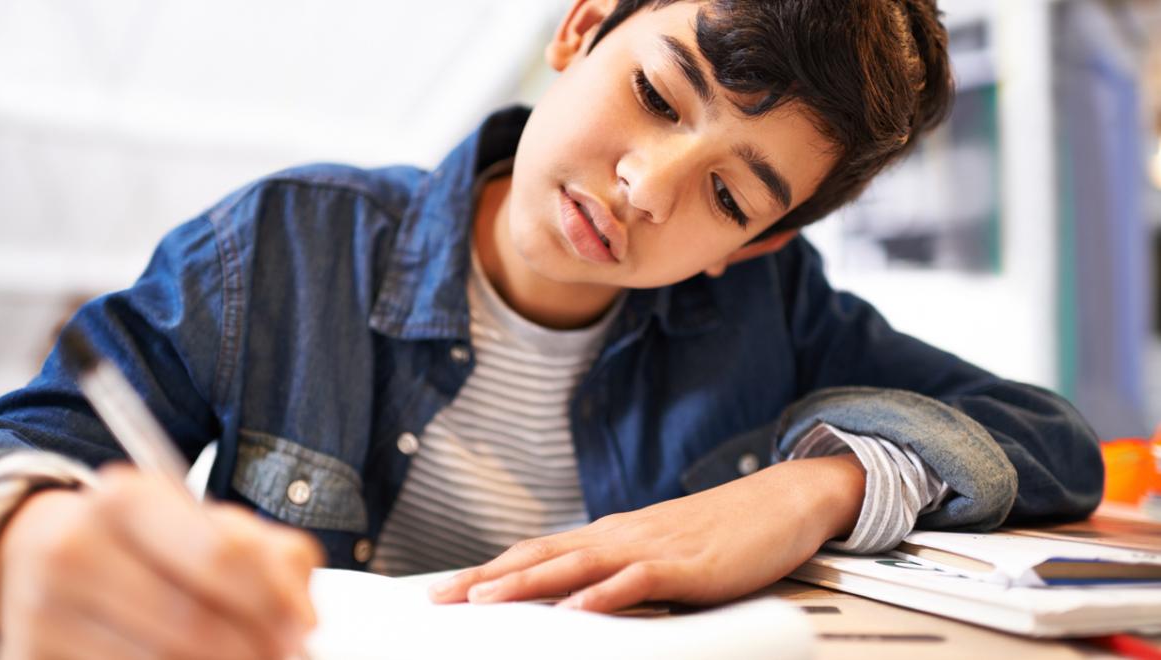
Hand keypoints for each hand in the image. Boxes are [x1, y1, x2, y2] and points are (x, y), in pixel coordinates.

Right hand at [0, 464, 323, 659]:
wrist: (42, 548)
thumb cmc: (148, 538)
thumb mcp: (208, 524)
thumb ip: (271, 554)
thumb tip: (304, 620)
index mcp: (128, 497)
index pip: (221, 555)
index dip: (275, 600)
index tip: (308, 628)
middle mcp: (76, 547)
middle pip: (193, 623)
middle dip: (255, 649)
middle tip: (288, 657)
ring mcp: (44, 606)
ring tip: (252, 659)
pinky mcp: (32, 653)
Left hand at [429, 453, 864, 612]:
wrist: (784, 499)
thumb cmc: (726, 532)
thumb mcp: (663, 553)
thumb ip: (623, 572)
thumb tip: (582, 597)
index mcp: (613, 535)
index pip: (539, 550)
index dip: (492, 570)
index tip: (450, 587)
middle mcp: (621, 536)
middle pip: (541, 555)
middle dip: (487, 578)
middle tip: (439, 597)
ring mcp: (651, 547)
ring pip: (575, 564)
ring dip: (525, 583)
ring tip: (482, 601)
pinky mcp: (685, 564)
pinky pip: (636, 581)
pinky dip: (602, 595)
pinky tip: (575, 609)